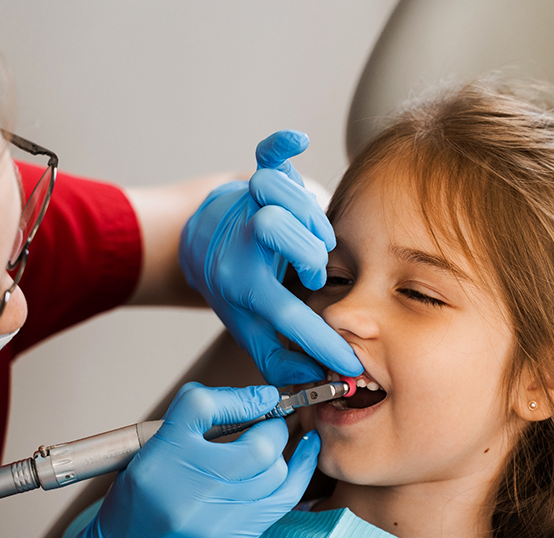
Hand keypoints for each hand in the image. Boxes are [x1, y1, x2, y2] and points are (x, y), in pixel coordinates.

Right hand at [36, 383, 319, 537]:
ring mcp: (216, 515)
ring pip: (274, 470)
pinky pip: (285, 495)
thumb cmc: (139, 502)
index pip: (201, 405)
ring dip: (278, 449)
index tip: (260, 395)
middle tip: (268, 420)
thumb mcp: (151, 448)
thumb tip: (251, 399)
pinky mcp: (235, 535)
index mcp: (162, 455)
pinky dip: (301, 467)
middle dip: (271, 425)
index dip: (240, 396)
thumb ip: (195, 419)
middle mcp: (189, 486)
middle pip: (256, 443)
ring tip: (269, 443)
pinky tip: (307, 448)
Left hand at [179, 130, 361, 385]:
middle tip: (316, 269)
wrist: (203, 246)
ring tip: (314, 236)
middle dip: (309, 252)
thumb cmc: (237, 289)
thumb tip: (316, 380)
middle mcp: (244, 243)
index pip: (288, 316)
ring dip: (309, 217)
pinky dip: (281, 145)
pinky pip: (267, 154)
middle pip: (278, 232)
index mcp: (243, 285)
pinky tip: (297, 142)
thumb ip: (280, 360)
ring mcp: (251, 205)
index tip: (350, 360)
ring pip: (280, 195)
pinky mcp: (259, 178)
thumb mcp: (251, 331)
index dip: (324, 342)